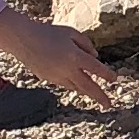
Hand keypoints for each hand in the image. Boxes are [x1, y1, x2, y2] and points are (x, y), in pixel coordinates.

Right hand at [0, 9, 120, 103]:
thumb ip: (86, 44)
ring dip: (87, 91)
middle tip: (109, 105)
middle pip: (87, 86)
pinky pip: (65, 84)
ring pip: (76, 87)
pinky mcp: (48, 79)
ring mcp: (57, 76)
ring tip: (97, 95)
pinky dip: (73, 85)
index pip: (95, 68)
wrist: (23, 39)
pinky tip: (78, 84)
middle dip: (100, 96)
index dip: (107, 75)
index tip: (115, 79)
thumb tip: (95, 57)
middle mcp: (67, 69)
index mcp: (74, 56)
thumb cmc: (49, 32)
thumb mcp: (71, 33)